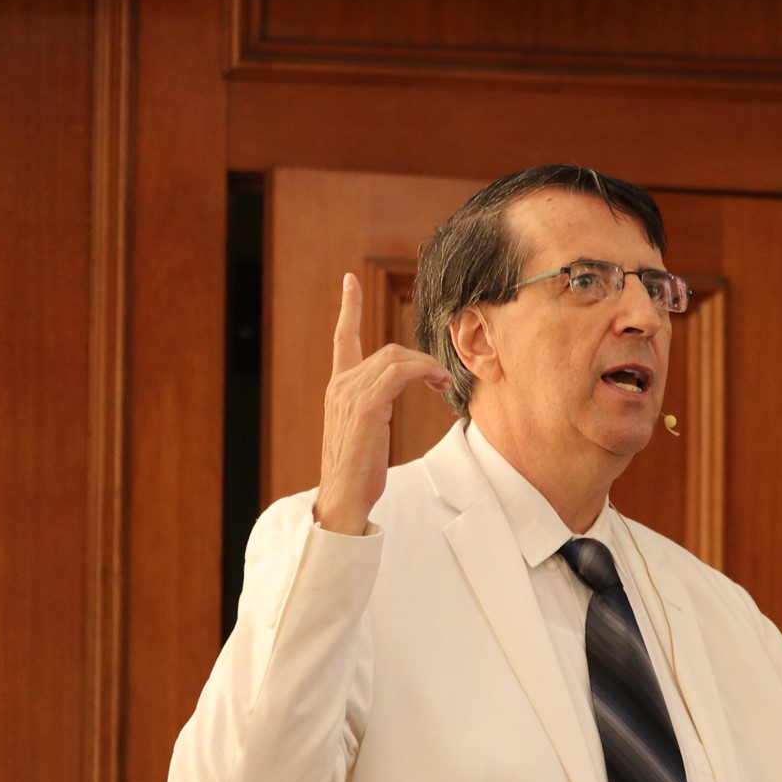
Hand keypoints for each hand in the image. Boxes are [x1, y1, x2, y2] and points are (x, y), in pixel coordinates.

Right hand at [313, 273, 452, 534]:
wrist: (343, 501)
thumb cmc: (357, 471)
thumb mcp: (363, 430)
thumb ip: (372, 403)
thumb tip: (392, 390)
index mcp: (338, 388)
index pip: (342, 339)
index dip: (348, 308)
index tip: (349, 281)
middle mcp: (340, 385)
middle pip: (388, 350)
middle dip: (421, 359)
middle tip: (442, 378)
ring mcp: (350, 395)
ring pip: (397, 358)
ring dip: (428, 367)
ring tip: (443, 383)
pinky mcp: (365, 407)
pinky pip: (400, 373)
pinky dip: (424, 372)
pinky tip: (436, 383)